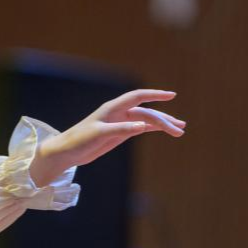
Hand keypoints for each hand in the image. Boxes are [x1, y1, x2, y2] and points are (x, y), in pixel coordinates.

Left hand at [29, 89, 185, 185]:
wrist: (67, 152)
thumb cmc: (79, 140)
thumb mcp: (100, 134)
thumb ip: (122, 129)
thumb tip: (143, 126)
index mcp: (113, 108)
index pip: (138, 97)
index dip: (155, 95)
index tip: (172, 95)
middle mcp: (118, 113)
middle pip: (147, 113)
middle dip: (164, 119)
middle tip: (180, 129)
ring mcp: (120, 123)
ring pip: (146, 121)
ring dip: (162, 124)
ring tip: (179, 130)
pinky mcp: (119, 133)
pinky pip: (140, 128)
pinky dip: (153, 129)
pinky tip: (164, 131)